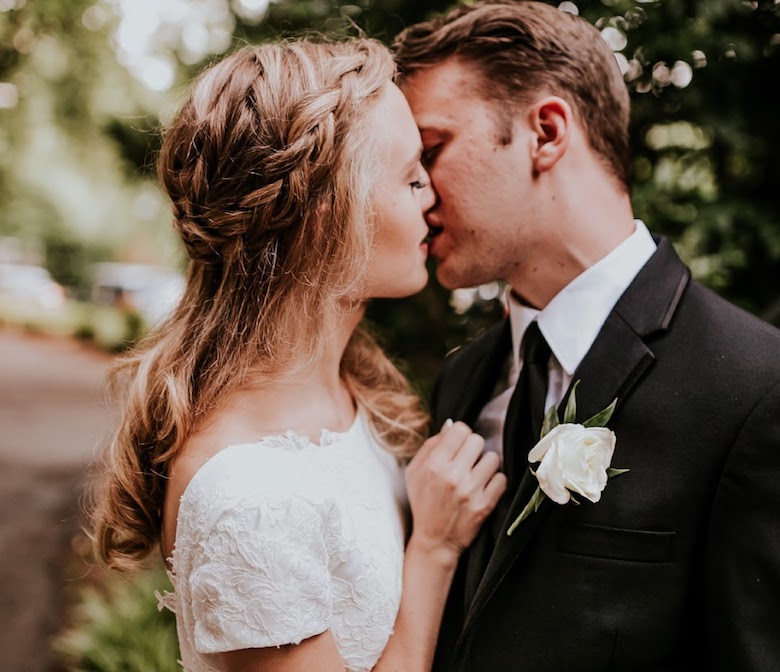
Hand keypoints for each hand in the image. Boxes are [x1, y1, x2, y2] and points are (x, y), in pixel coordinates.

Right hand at [405, 421, 506, 561]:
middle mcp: (452, 476)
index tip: (459, 445)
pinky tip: (484, 487)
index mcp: (433, 465)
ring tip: (476, 474)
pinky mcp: (485, 505)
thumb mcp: (414, 472)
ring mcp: (470, 491)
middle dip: (473, 448)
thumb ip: (430, 446)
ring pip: (493, 458)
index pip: (460, 430)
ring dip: (485, 464)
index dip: (460, 435)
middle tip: (468, 460)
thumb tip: (450, 426)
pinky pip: (502, 478)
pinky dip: (495, 481)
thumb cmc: (423, 502)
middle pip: (477, 440)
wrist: (435, 540)